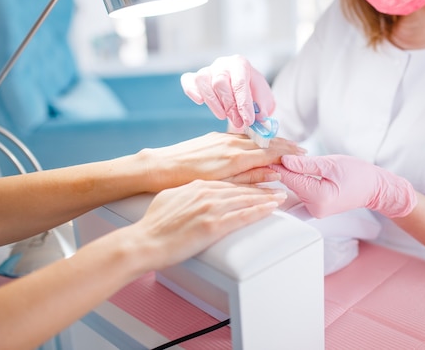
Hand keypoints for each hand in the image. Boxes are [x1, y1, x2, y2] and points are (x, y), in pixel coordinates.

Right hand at [129, 180, 286, 270]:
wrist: (144, 242)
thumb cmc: (153, 225)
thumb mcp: (170, 198)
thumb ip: (186, 193)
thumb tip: (192, 193)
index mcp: (197, 185)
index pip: (228, 183)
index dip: (246, 183)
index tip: (259, 183)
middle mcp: (206, 192)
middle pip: (241, 189)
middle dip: (262, 188)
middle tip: (278, 188)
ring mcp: (211, 207)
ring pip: (246, 199)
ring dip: (266, 198)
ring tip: (280, 197)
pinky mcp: (213, 225)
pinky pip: (243, 215)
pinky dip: (260, 210)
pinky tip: (271, 208)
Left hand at [140, 132, 305, 190]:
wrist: (159, 167)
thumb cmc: (186, 181)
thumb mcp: (221, 185)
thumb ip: (249, 178)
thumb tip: (274, 174)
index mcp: (236, 158)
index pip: (270, 152)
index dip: (288, 153)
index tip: (302, 154)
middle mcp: (231, 144)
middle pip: (266, 142)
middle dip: (285, 145)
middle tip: (301, 148)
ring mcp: (222, 138)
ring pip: (254, 137)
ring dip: (271, 140)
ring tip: (284, 144)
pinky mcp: (213, 136)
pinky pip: (241, 135)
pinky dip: (255, 138)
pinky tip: (257, 141)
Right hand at [181, 55, 274, 129]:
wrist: (245, 89)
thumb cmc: (254, 93)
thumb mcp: (264, 99)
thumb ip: (262, 107)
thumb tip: (259, 117)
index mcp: (240, 64)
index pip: (240, 82)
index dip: (244, 103)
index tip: (248, 120)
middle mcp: (222, 64)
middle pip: (220, 82)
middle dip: (229, 106)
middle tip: (238, 123)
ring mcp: (208, 70)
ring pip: (203, 82)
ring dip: (213, 103)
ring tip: (223, 117)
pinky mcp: (195, 78)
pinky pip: (188, 80)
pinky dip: (191, 90)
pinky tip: (200, 101)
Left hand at [270, 155, 416, 218]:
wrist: (374, 188)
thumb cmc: (358, 174)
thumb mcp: (332, 164)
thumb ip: (306, 164)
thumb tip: (284, 160)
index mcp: (319, 198)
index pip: (291, 180)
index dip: (278, 165)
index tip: (266, 153)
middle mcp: (314, 208)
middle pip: (290, 185)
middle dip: (282, 168)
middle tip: (272, 151)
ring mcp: (313, 210)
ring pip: (293, 188)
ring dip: (288, 173)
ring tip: (280, 157)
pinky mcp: (314, 207)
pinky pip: (299, 192)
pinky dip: (295, 180)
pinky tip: (291, 168)